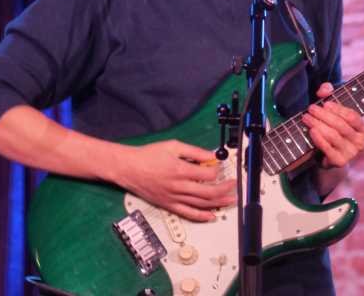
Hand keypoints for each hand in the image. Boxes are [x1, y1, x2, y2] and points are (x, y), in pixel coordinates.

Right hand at [111, 140, 235, 221]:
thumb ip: (194, 151)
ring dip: (219, 203)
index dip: (217, 171)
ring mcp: (174, 198)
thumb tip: (211, 156)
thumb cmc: (148, 155)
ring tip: (231, 200)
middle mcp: (178, 187)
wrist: (128, 168)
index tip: (220, 166)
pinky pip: (188, 214)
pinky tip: (212, 216)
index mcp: (180, 170)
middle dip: (225, 189)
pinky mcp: (169, 205)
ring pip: (201, 204)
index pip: (207, 175)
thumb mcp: (173, 146)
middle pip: (208, 192)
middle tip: (234, 185)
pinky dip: (202, 216)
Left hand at [302, 83, 363, 168]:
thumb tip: (324, 89)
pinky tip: (311, 131)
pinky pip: (328, 149)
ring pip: (333, 136)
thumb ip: (329, 93)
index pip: (353, 117)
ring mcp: (351, 154)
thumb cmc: (333, 127)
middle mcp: (361, 143)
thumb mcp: (333, 109)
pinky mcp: (340, 162)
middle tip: (311, 108)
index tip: (325, 103)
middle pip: (341, 126)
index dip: (339, 109)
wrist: (329, 154)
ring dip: (318, 125)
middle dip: (324, 116)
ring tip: (306, 117)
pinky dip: (319, 139)